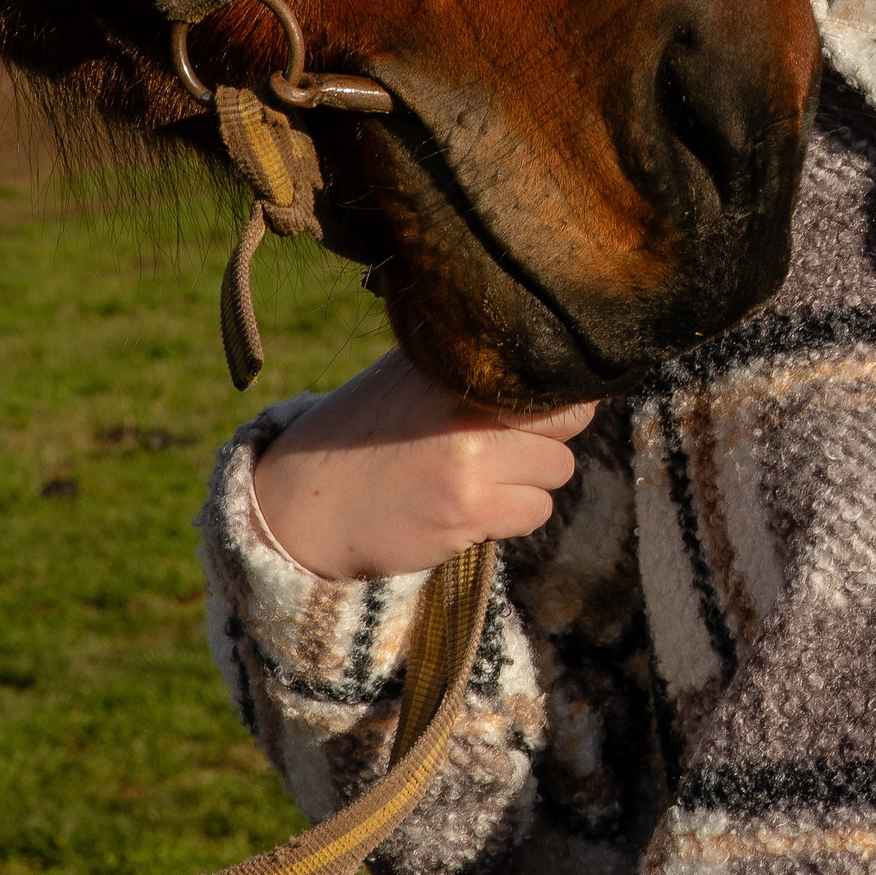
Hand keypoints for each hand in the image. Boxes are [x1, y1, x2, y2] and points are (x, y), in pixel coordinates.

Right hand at [250, 348, 594, 580]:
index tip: (534, 411)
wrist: (304, 504)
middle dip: (548, 438)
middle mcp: (467, 402)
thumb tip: (556, 358)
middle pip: (571, 419)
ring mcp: (470, 457)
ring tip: (480, 479)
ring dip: (529, 481)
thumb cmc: (364, 436)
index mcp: (456, 361)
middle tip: (505, 448)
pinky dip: (513, 516)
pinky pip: (535, 511)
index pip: (552, 370)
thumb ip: (475, 366)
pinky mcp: (469, 508)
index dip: (554, 395)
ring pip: (558, 469)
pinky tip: (471, 508)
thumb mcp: (410, 376)